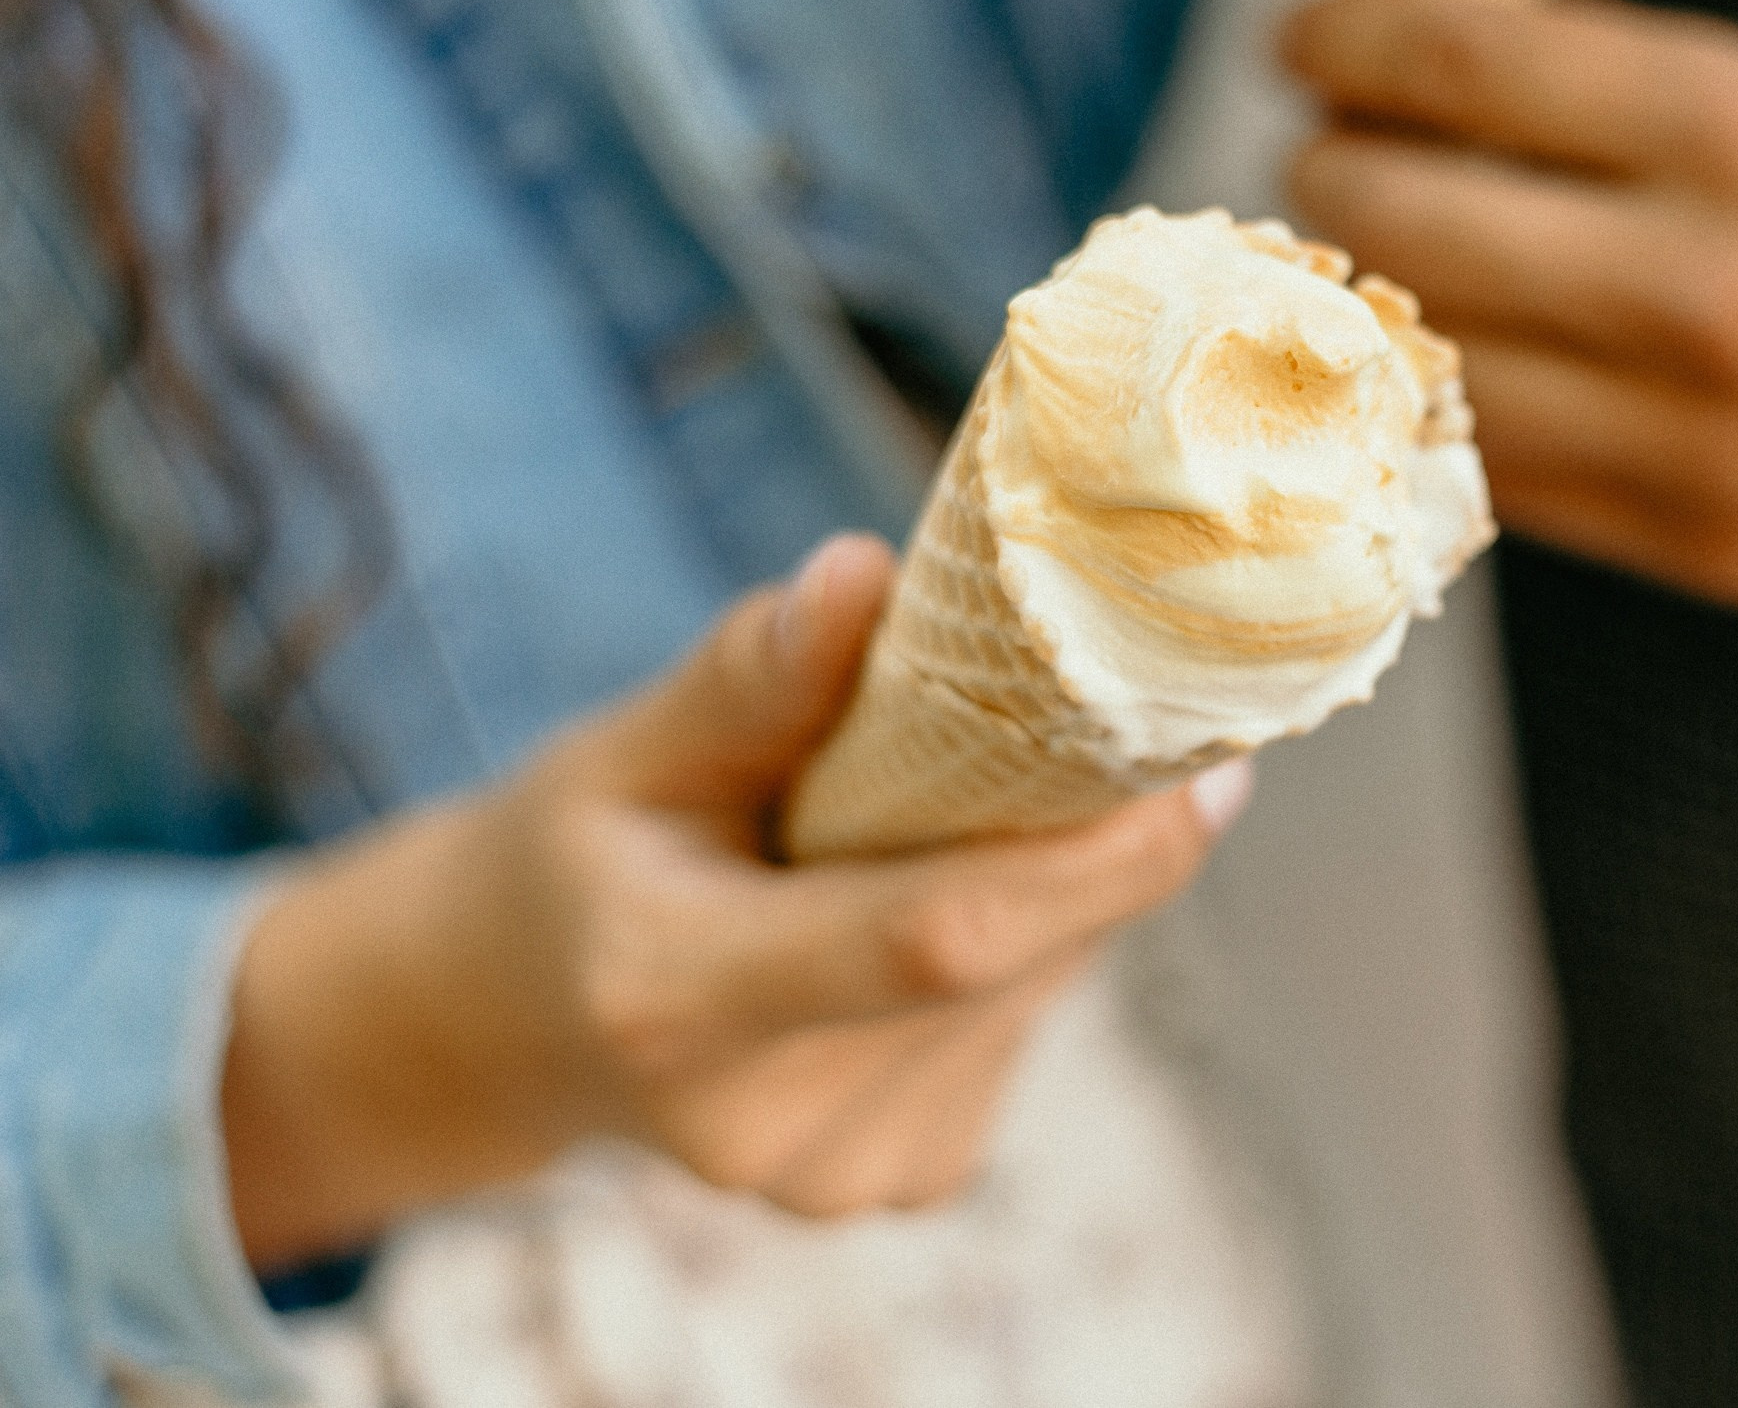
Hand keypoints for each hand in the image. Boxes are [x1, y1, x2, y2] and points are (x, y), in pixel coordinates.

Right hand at [221, 534, 1253, 1267]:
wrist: (512, 1025)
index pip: (937, 938)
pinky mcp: (902, 1181)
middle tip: (1109, 717)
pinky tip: (939, 889)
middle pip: (1009, 955)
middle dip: (1086, 832)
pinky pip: (1020, 1022)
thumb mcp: (621, 750)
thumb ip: (747, 678)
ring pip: (1035, 986)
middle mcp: (768, 1122)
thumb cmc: (572, 860)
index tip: (1208, 767)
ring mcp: (843, 1176)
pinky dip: (1022, 937)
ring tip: (968, 807)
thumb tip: (865, 574)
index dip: (1097, 858)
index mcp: (676, 999)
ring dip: (1052, 881)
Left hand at [1281, 0, 1737, 633]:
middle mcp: (1704, 294)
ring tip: (1355, 273)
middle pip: (1400, 225)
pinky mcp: (1700, 550)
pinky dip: (1446, 419)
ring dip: (1357, 314)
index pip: (1463, 64)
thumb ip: (1653, 101)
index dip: (1348, 38)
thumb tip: (1466, 95)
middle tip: (1322, 154)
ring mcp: (1693, 445)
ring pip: (1423, 375)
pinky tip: (1443, 375)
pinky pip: (1502, 481)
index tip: (1308, 35)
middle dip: (1326, 174)